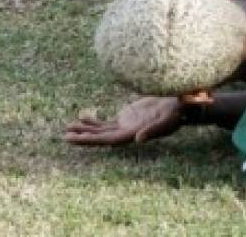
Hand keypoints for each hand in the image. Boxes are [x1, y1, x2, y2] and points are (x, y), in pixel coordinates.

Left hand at [64, 96, 182, 145]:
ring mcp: (125, 125)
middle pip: (101, 137)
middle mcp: (127, 132)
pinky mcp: (127, 117)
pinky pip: (106, 122)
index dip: (92, 140)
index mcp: (134, 134)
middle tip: (65, 137)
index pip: (108, 140)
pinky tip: (82, 118)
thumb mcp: (166, 120)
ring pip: (101, 130)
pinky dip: (94, 121)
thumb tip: (137, 140)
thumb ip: (153, 130)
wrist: (181, 105)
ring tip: (67, 128)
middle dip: (83, 137)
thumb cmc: (176, 112)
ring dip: (85, 130)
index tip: (76, 139)